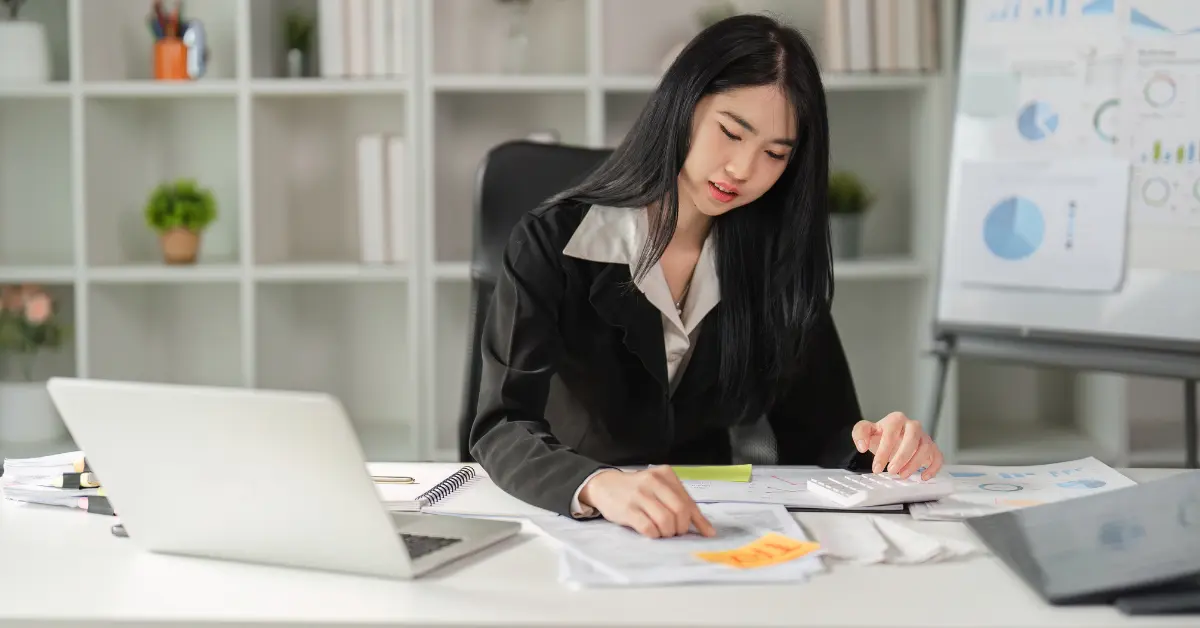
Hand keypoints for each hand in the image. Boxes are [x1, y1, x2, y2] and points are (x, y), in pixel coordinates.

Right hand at [578, 466, 716, 538]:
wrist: (604, 485)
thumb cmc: (637, 490)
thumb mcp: (659, 489)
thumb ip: (679, 503)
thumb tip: (706, 529)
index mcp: (665, 475)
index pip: (688, 501)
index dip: (699, 521)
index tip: (707, 534)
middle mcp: (653, 481)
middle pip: (680, 511)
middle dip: (681, 528)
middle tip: (676, 532)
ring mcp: (640, 495)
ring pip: (666, 521)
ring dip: (667, 532)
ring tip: (662, 532)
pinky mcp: (628, 509)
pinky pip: (648, 528)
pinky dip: (654, 534)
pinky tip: (651, 532)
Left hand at [851, 412, 943, 479]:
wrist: (892, 440)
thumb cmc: (881, 436)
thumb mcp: (867, 432)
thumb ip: (860, 433)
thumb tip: (862, 445)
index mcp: (896, 419)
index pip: (891, 433)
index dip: (883, 452)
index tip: (876, 467)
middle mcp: (912, 426)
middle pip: (912, 438)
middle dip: (902, 456)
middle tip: (892, 471)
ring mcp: (924, 437)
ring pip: (925, 447)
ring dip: (915, 463)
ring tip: (902, 475)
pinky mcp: (932, 448)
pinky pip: (938, 456)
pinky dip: (933, 467)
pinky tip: (923, 477)